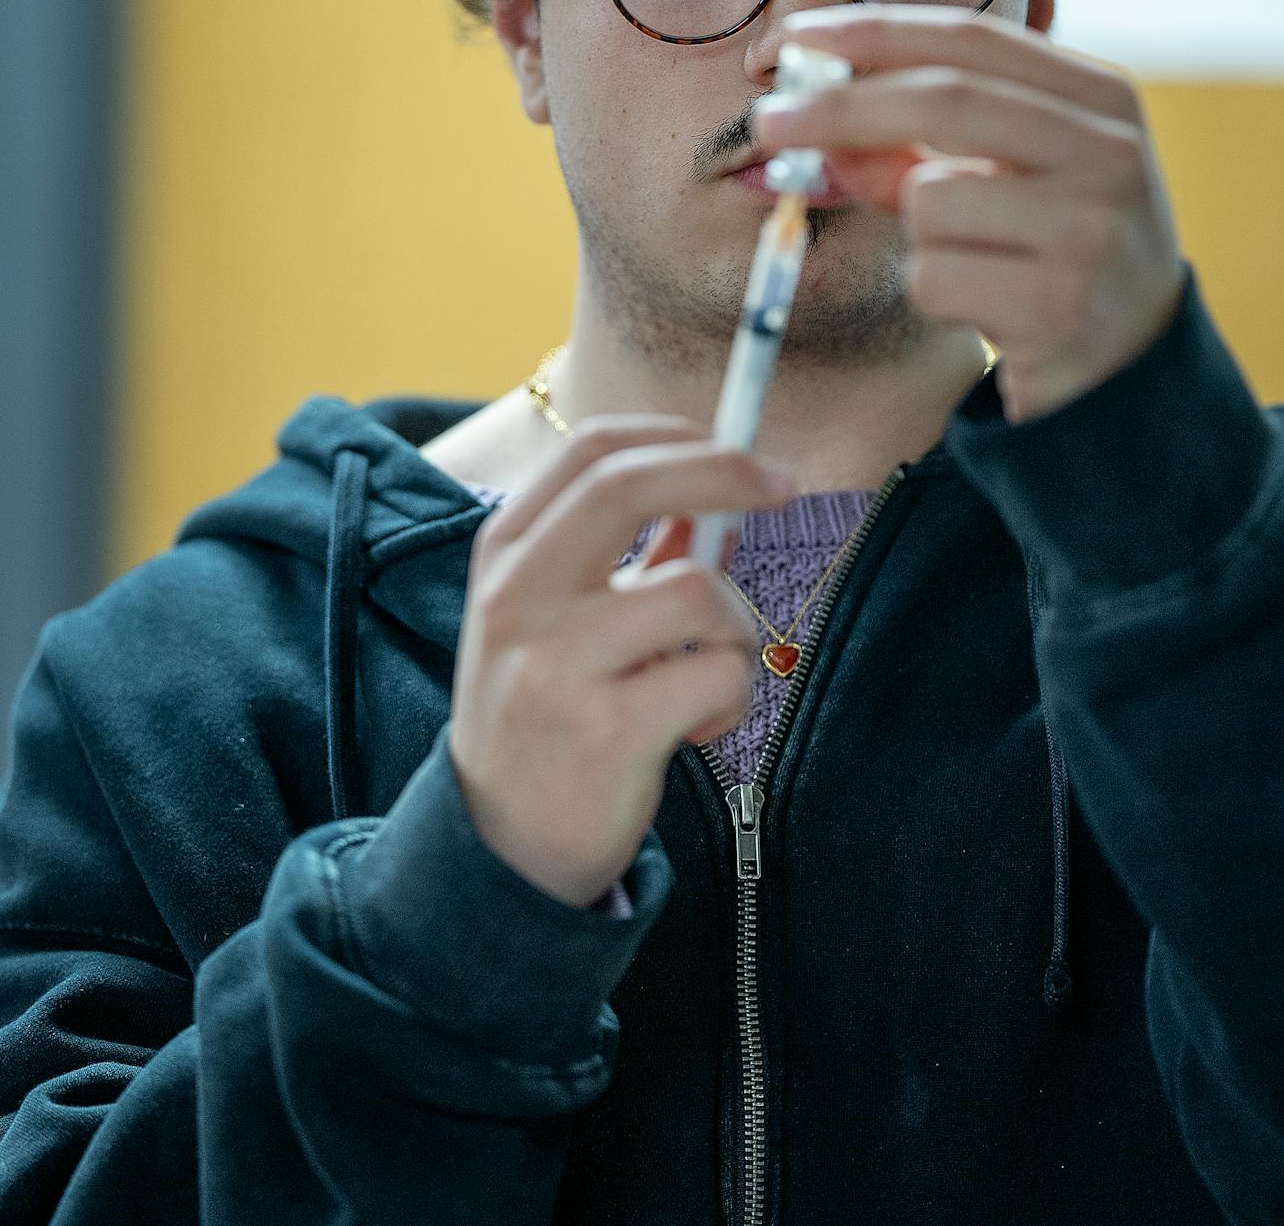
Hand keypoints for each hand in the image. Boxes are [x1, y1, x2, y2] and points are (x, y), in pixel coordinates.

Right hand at [449, 418, 788, 906]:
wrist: (500, 848)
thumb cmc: (544, 717)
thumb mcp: (557, 622)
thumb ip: (628, 558)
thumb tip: (722, 499)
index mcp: (502, 555)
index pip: (589, 451)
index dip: (674, 435)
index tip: (733, 444)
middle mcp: (517, 597)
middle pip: (629, 485)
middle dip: (723, 470)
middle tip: (782, 484)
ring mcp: (555, 662)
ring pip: (697, 590)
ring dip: (732, 631)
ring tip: (702, 679)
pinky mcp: (607, 730)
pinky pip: (719, 675)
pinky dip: (730, 701)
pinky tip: (691, 731)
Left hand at [755, 6, 1187, 422]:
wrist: (1132, 374)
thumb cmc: (1049, 257)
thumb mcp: (1000, 185)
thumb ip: (917, 147)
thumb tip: (818, 126)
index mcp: (1102, 98)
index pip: (970, 39)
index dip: (872, 32)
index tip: (793, 38)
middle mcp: (1110, 152)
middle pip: (943, 100)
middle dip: (839, 107)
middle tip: (766, 121)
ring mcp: (1092, 229)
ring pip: (929, 200)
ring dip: (914, 236)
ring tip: (973, 265)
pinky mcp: (1058, 306)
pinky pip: (933, 278)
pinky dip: (933, 292)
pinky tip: (986, 309)